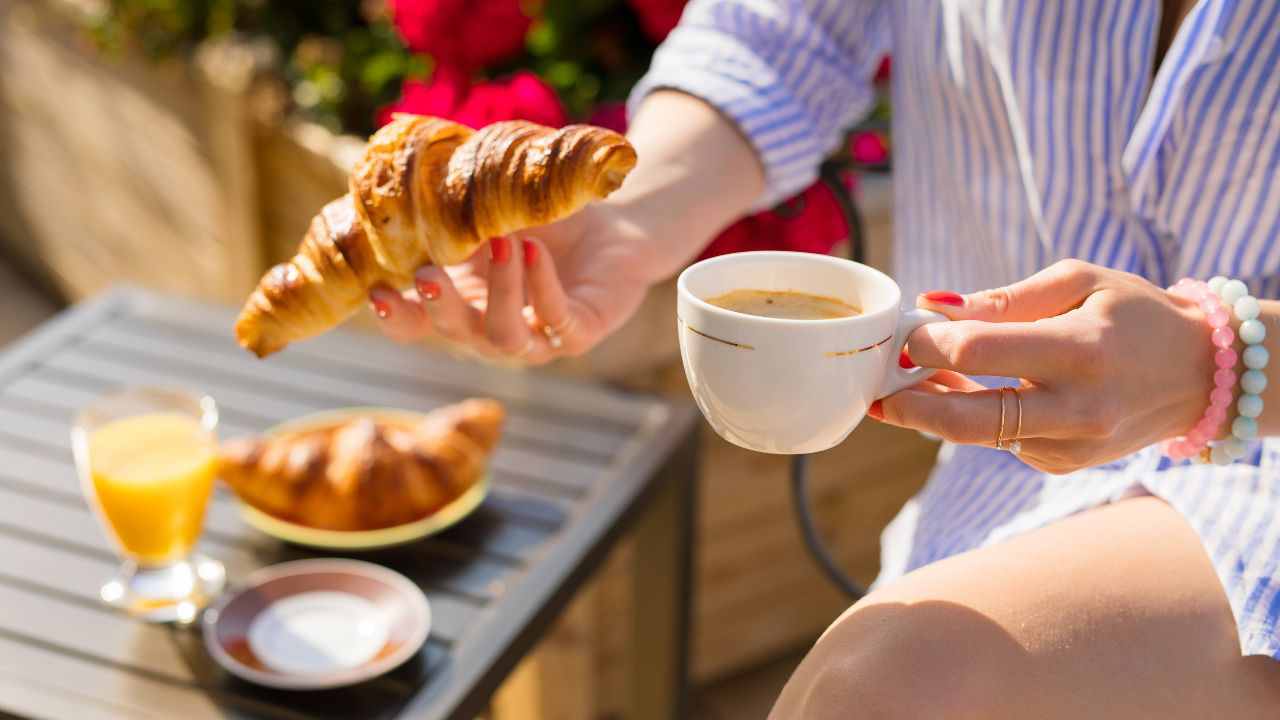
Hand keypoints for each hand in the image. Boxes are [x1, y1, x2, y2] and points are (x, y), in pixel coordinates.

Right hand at [366, 203, 656, 363]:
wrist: (614, 224)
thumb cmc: (543, 216)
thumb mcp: (492, 198)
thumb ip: (451, 186)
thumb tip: (401, 142)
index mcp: (462, 302)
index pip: (416, 324)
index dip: (394, 317)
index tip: (375, 292)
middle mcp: (492, 327)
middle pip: (454, 335)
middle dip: (438, 308)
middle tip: (428, 274)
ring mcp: (535, 336)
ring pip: (505, 339)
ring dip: (499, 293)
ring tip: (502, 243)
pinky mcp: (579, 332)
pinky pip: (556, 321)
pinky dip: (542, 285)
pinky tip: (535, 250)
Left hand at [872, 260, 1216, 473]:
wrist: (1200, 375)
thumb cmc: (1132, 314)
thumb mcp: (1078, 282)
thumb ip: (1004, 299)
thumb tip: (932, 307)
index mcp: (1081, 351)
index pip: (978, 353)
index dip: (927, 343)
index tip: (904, 331)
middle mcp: (1076, 408)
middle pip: (965, 420)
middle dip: (909, 405)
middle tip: (874, 391)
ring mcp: (1069, 446)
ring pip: (976, 434)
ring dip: (933, 410)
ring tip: (904, 383)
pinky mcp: (1060, 465)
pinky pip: (999, 439)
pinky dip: (973, 415)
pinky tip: (961, 391)